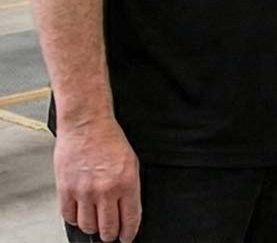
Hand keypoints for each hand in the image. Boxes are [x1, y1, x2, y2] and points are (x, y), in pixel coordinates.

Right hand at [54, 116, 140, 242]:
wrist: (87, 124)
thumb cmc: (109, 139)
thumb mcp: (131, 162)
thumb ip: (130, 188)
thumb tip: (128, 210)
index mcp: (127, 183)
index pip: (130, 219)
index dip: (129, 233)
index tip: (127, 237)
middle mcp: (106, 190)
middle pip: (108, 229)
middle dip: (110, 235)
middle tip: (110, 234)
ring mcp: (84, 191)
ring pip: (88, 226)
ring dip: (93, 227)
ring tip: (95, 221)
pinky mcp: (66, 190)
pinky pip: (69, 217)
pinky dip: (75, 218)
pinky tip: (80, 212)